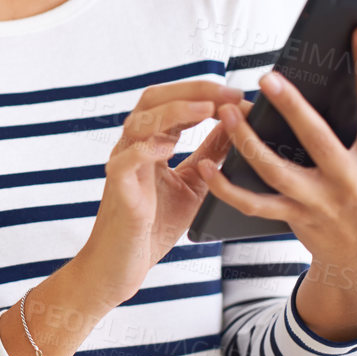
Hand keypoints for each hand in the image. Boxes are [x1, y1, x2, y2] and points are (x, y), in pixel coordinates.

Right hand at [79, 79, 247, 303]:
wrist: (122, 265)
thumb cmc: (152, 226)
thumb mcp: (194, 183)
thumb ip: (210, 155)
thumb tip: (236, 126)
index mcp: (150, 143)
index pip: (171, 101)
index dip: (203, 92)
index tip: (238, 94)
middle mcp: (133, 148)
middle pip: (153, 100)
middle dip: (192, 90)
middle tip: (227, 93)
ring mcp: (123, 167)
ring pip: (139, 123)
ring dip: (174, 111)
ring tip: (206, 109)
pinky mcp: (118, 191)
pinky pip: (124, 162)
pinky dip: (144, 150)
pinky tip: (167, 148)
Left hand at [199, 23, 356, 330]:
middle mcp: (351, 181)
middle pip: (318, 140)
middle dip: (293, 108)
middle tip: (267, 76)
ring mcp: (318, 202)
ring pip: (276, 172)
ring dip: (247, 142)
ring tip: (226, 112)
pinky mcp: (292, 217)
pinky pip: (254, 204)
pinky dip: (227, 188)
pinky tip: (206, 164)